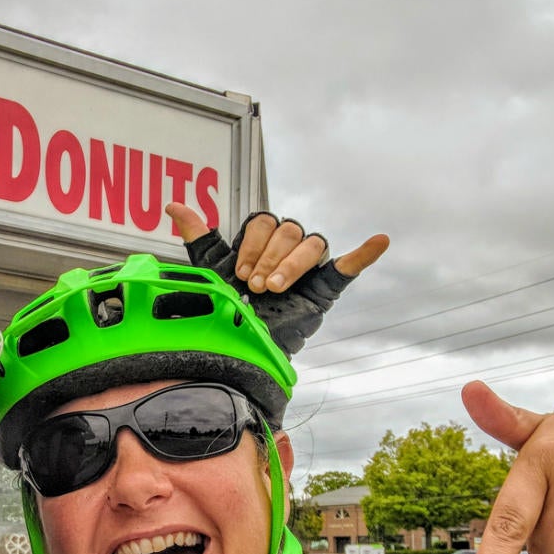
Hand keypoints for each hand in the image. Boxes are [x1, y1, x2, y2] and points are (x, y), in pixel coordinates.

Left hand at [167, 204, 389, 354]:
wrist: (241, 347)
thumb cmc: (228, 306)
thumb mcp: (210, 270)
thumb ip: (198, 236)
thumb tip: (173, 207)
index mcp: (262, 240)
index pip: (264, 223)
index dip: (252, 245)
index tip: (240, 272)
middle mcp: (286, 248)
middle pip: (288, 231)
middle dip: (269, 258)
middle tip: (257, 285)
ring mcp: (308, 267)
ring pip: (311, 244)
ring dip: (292, 264)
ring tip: (276, 288)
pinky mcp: (325, 287)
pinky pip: (349, 266)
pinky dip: (364, 254)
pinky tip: (379, 241)